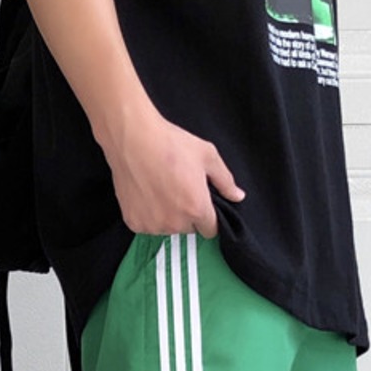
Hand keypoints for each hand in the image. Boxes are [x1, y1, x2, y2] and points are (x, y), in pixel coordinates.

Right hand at [99, 106, 243, 238]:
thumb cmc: (170, 144)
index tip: (202, 205)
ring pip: (167, 228)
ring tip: (161, 189)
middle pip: (189, 229)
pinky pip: (148, 225)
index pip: (210, 230)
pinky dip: (149, 215)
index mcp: (196, 208)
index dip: (209, 217)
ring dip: (168, 216)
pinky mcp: (134, 223)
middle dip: (188, 214)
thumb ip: (225, 181)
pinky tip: (147, 194)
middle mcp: (175, 222)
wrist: (134, 140)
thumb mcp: (207, 156)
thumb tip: (237, 195)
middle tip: (179, 189)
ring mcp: (153, 225)